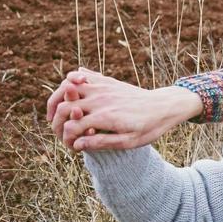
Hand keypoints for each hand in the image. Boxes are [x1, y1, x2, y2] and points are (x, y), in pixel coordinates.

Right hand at [46, 68, 201, 151]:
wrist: (166, 106)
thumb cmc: (150, 127)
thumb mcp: (130, 142)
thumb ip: (103, 142)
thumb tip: (77, 144)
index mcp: (105, 117)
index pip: (71, 127)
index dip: (66, 138)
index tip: (71, 145)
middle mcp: (100, 99)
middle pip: (63, 106)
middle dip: (56, 121)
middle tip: (57, 130)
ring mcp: (102, 87)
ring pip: (67, 87)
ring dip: (57, 99)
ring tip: (56, 113)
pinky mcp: (106, 80)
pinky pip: (81, 76)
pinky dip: (70, 82)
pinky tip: (69, 92)